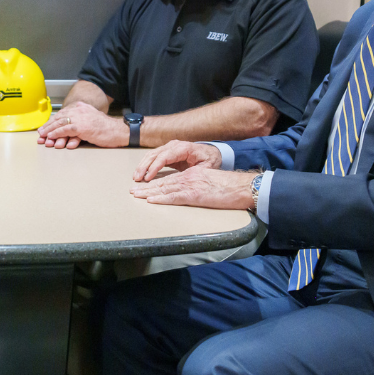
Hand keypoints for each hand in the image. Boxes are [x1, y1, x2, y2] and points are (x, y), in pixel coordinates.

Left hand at [36, 101, 127, 148]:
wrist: (118, 131)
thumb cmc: (107, 128)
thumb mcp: (94, 116)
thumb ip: (84, 114)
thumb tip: (75, 113)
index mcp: (81, 108)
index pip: (63, 114)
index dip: (53, 121)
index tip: (46, 127)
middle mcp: (79, 110)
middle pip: (59, 117)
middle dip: (48, 126)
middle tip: (40, 132)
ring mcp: (80, 118)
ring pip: (60, 123)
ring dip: (49, 130)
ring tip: (43, 136)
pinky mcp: (82, 127)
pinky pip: (65, 130)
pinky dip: (56, 133)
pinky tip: (51, 137)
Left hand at [130, 168, 255, 209]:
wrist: (240, 186)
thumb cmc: (229, 187)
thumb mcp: (209, 181)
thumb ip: (198, 184)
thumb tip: (190, 192)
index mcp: (191, 174)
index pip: (169, 179)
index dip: (155, 183)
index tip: (143, 186)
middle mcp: (188, 177)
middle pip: (163, 183)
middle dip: (146, 187)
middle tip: (133, 190)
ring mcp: (190, 185)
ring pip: (165, 189)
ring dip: (149, 193)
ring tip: (136, 195)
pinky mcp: (194, 194)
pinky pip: (174, 197)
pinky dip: (161, 199)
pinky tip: (152, 200)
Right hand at [134, 140, 221, 181]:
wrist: (211, 152)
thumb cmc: (209, 160)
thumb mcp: (206, 167)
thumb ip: (195, 171)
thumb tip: (184, 177)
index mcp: (183, 148)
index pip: (164, 157)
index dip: (154, 167)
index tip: (148, 177)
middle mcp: (174, 145)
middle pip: (154, 154)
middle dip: (144, 166)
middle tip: (137, 178)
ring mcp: (169, 147)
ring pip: (151, 155)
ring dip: (142, 165)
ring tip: (136, 177)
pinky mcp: (167, 152)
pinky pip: (153, 157)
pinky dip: (146, 165)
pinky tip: (141, 173)